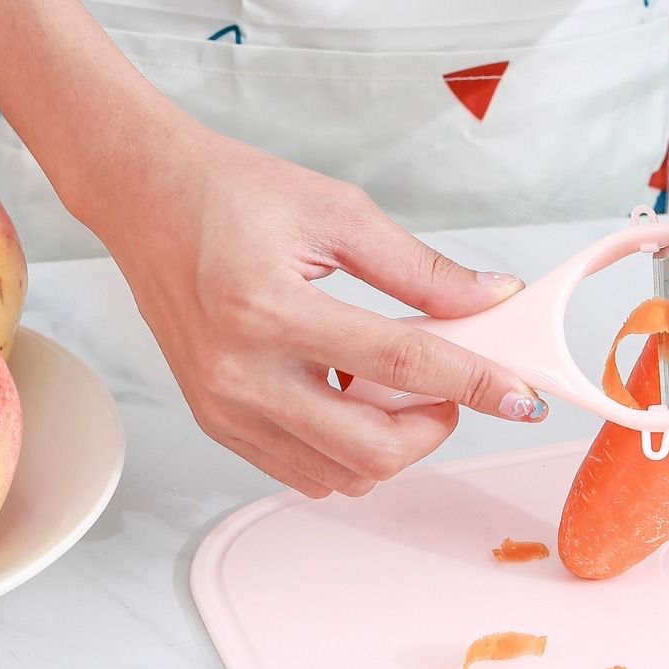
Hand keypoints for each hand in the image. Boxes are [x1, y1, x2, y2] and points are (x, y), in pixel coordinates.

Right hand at [85, 116, 547, 497]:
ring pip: (341, 474)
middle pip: (372, 449)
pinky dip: (346, 447)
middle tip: (453, 382)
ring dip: (391, 441)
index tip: (521, 393)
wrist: (146, 199)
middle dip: (436, 425)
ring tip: (393, 380)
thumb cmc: (231, 194)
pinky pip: (302, 470)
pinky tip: (351, 391)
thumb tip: (491, 300)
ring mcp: (222, 408)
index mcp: (269, 310)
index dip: (475, 380)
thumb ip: (420, 269)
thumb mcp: (339, 211)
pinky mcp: (216, 423)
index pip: (401, 363)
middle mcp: (239, 373)